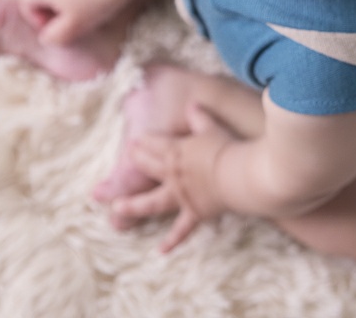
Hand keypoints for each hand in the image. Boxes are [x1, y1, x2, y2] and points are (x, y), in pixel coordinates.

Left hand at [112, 103, 234, 252]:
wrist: (238, 175)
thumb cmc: (226, 148)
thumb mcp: (212, 127)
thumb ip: (200, 117)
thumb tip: (192, 105)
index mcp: (177, 152)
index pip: (155, 144)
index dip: (143, 142)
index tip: (133, 141)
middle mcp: (173, 175)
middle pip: (148, 168)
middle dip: (135, 163)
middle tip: (124, 161)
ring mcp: (181, 196)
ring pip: (152, 202)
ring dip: (133, 206)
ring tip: (117, 209)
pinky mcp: (194, 212)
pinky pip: (181, 229)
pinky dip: (172, 240)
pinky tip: (161, 250)